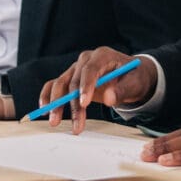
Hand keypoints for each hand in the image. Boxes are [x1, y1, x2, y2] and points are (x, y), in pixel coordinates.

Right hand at [39, 47, 153, 132]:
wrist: (130, 76)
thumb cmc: (133, 78)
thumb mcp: (135, 84)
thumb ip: (123, 90)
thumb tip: (108, 98)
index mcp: (102, 56)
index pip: (90, 69)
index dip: (85, 86)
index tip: (84, 104)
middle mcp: (86, 60)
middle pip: (74, 80)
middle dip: (73, 104)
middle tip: (76, 125)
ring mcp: (76, 68)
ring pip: (61, 83)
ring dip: (56, 103)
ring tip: (55, 122)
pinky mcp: (71, 78)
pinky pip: (55, 85)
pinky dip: (48, 95)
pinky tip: (44, 109)